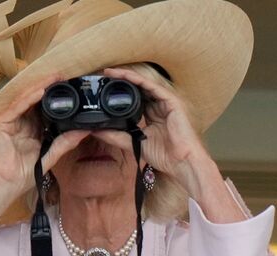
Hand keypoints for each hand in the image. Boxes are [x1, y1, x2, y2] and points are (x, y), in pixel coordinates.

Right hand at [0, 76, 89, 216]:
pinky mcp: (0, 122)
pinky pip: (17, 106)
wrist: (7, 183)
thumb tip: (84, 131)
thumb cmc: (24, 173)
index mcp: (30, 128)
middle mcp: (19, 121)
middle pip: (35, 100)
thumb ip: (65, 142)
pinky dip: (29, 98)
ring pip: (27, 99)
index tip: (70, 88)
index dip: (56, 98)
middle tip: (65, 76)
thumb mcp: (51, 154)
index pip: (43, 108)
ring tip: (55, 78)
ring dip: (41, 87)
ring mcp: (8, 120)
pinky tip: (41, 90)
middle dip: (49, 88)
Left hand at [97, 68, 212, 198]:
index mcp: (152, 115)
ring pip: (143, 84)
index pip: (134, 99)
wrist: (181, 162)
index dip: (119, 93)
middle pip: (138, 89)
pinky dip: (137, 80)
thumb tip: (95, 130)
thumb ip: (116, 136)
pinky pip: (152, 86)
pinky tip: (124, 76)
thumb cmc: (164, 156)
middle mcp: (159, 106)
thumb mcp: (134, 143)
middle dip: (120, 81)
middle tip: (101, 77)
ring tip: (109, 73)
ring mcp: (165, 102)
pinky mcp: (171, 101)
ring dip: (126, 76)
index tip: (101, 89)